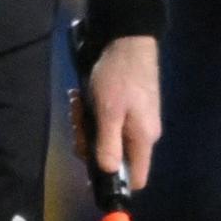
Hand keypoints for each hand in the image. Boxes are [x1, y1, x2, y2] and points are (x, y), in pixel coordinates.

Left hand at [80, 35, 162, 193]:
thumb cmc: (119, 76)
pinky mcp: (125, 107)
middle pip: (114, 157)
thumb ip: (108, 144)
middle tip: (77, 123)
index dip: (115, 183)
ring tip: (77, 103)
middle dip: (90, 144)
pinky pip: (106, 121)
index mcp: (143, 139)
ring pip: (106, 138)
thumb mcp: (108, 111)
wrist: (127, 38)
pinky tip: (81, 97)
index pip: (137, 178)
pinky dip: (91, 113)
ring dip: (86, 125)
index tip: (90, 175)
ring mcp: (134, 119)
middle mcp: (141, 134)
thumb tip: (106, 173)